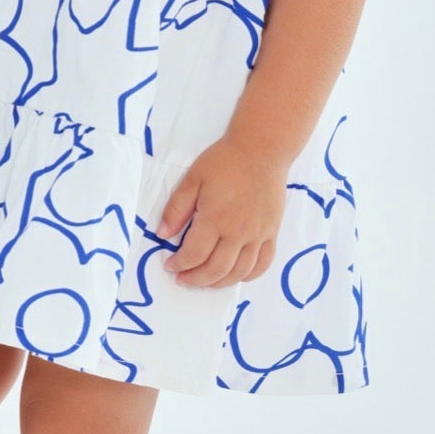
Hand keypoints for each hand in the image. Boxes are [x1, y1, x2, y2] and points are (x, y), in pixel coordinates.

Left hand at [157, 136, 287, 288]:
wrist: (262, 150)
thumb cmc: (225, 161)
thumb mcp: (193, 179)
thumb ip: (176, 208)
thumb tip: (162, 235)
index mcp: (215, 218)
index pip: (194, 254)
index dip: (179, 264)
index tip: (170, 266)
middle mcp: (238, 232)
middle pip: (216, 270)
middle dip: (196, 279)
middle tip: (183, 278)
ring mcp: (258, 235)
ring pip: (239, 273)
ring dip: (220, 283)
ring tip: (205, 281)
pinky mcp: (272, 232)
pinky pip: (263, 264)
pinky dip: (248, 276)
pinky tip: (236, 275)